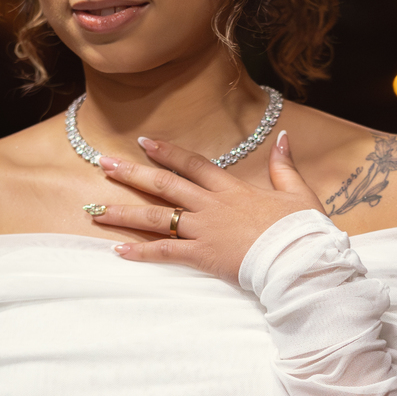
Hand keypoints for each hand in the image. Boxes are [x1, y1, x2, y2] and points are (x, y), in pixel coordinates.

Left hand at [94, 129, 322, 283]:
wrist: (299, 258)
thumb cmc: (301, 229)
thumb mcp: (297, 192)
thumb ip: (284, 165)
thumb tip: (283, 137)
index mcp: (232, 188)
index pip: (192, 164)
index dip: (167, 152)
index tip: (143, 142)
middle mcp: (211, 205)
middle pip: (164, 184)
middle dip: (131, 173)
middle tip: (103, 164)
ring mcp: (204, 230)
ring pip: (156, 217)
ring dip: (124, 212)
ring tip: (95, 210)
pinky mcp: (202, 256)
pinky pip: (165, 252)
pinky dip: (141, 251)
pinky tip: (118, 250)